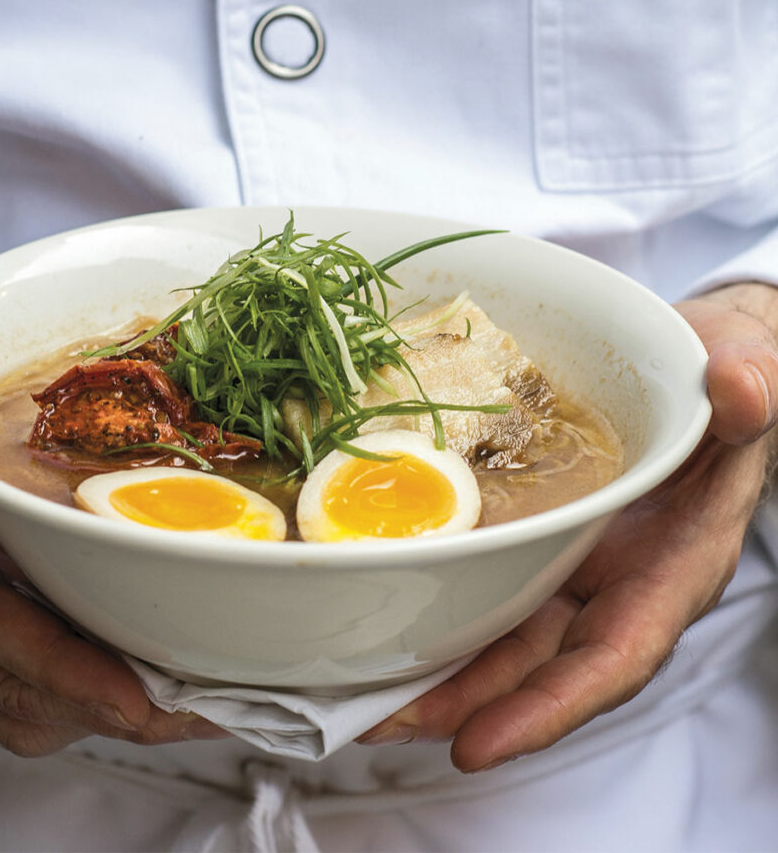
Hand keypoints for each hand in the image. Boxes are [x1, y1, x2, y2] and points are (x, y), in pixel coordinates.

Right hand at [0, 277, 224, 755]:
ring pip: (21, 701)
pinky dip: (87, 687)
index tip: (134, 693)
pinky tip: (150, 664)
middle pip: (12, 686)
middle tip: (207, 702)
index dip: (54, 662)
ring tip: (200, 697)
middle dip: (108, 704)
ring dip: (108, 707)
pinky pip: (21, 681)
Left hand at [358, 281, 777, 770]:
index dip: (549, 706)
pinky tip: (384, 610)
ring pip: (504, 629)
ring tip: (363, 690)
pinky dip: (439, 600)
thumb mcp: (746, 366)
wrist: (693, 361)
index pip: (615, 655)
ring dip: (439, 665)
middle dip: (464, 701)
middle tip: (379, 721)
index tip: (478, 740)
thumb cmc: (726, 375)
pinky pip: (488, 574)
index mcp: (675, 563)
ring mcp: (573, 556)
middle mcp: (619, 575)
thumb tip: (742, 388)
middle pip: (539, 662)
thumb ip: (749, 388)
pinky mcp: (539, 529)